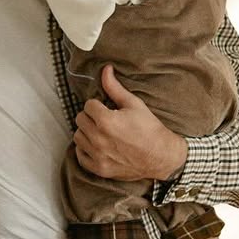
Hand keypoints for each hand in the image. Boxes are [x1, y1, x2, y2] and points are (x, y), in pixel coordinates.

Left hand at [73, 65, 187, 181]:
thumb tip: (105, 69)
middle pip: (80, 119)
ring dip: (86, 132)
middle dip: (90, 116)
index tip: (107, 108)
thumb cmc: (149, 128)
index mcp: (106, 121)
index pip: (88, 105)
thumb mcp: (134, 104)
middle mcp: (98, 139)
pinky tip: (96, 145)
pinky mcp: (99, 169)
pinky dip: (85, 150)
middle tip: (103, 119)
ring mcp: (98, 156)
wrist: (161, 156)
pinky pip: (80, 156)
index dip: (98, 104)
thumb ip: (114, 87)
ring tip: (100, 131)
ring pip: (77, 137)